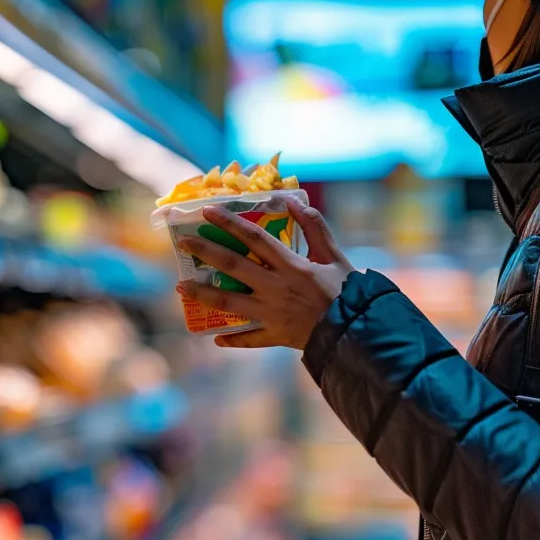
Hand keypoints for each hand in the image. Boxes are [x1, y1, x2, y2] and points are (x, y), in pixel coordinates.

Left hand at [178, 201, 355, 348]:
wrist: (357, 332)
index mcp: (291, 266)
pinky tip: (215, 336)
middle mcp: (276, 288)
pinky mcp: (275, 335)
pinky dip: (233, 338)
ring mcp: (272, 313)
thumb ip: (314, 227)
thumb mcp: (334, 255)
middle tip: (184, 244)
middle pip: (234, 267)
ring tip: (181, 287)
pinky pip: (249, 338)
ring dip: (203, 295)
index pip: (255, 237)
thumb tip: (293, 201)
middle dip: (206, 252)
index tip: (207, 211)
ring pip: (230, 303)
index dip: (230, 223)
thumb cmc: (348, 292)